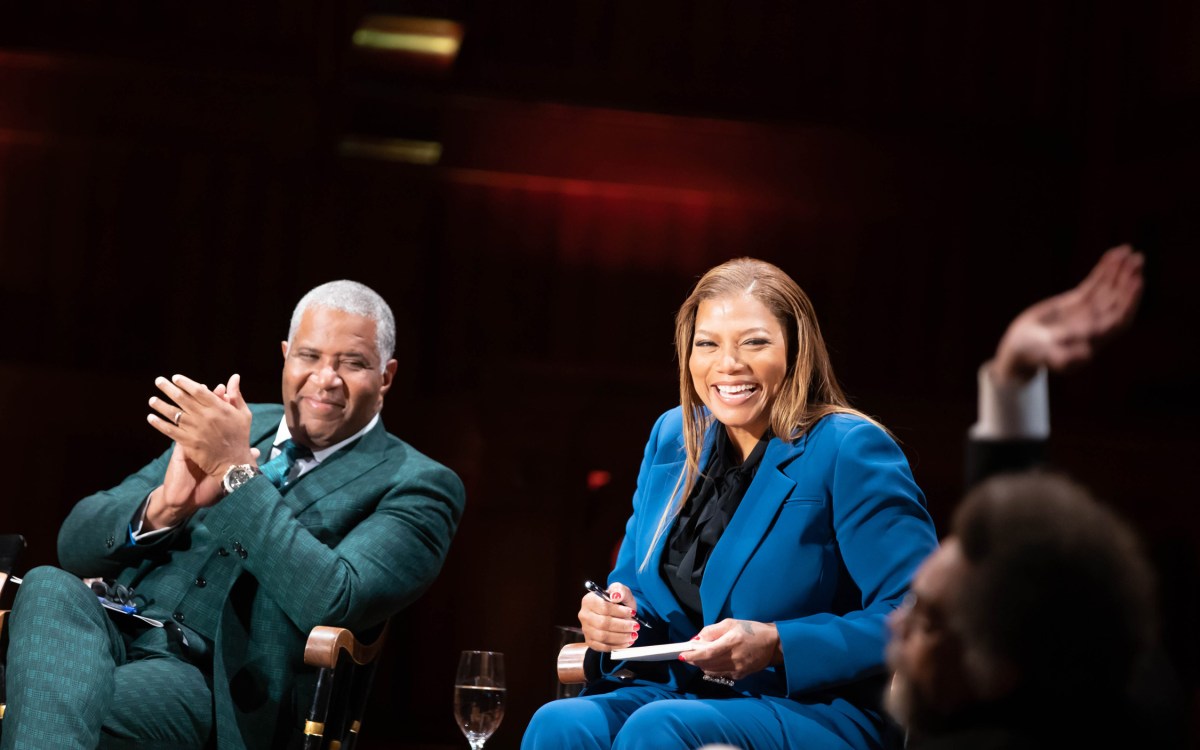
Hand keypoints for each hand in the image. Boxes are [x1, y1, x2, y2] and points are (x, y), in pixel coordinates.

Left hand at [147, 373, 254, 478]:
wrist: (234, 462)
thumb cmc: (240, 436)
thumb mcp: (243, 413)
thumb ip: (236, 395)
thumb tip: (234, 376)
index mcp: (219, 407)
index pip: (198, 390)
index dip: (185, 383)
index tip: (175, 377)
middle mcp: (205, 416)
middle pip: (182, 398)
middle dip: (168, 388)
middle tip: (159, 381)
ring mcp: (196, 429)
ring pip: (174, 413)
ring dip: (160, 405)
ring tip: (152, 399)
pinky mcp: (189, 442)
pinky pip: (170, 430)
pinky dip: (159, 424)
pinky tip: (151, 418)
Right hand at [577, 581, 640, 651]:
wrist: (617, 613)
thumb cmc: (618, 601)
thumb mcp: (621, 591)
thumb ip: (619, 590)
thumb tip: (616, 596)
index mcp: (589, 600)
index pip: (603, 608)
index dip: (619, 612)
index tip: (633, 613)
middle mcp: (584, 615)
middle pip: (603, 624)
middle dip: (622, 626)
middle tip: (636, 626)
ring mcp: (586, 629)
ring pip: (603, 636)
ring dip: (621, 637)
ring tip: (634, 635)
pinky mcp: (590, 641)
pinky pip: (602, 647)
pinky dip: (617, 646)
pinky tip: (627, 642)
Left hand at [680, 618, 780, 679]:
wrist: (773, 644)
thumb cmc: (752, 630)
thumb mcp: (731, 623)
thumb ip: (712, 631)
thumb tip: (697, 639)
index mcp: (732, 642)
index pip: (707, 653)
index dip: (692, 656)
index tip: (682, 655)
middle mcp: (734, 658)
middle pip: (707, 664)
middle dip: (694, 660)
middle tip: (687, 655)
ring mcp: (738, 669)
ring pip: (712, 671)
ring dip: (702, 665)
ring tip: (699, 658)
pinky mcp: (740, 675)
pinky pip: (720, 674)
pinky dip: (712, 669)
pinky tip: (712, 662)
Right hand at [992, 244, 1143, 385]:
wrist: (1020, 347)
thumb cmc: (1032, 355)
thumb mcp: (1045, 356)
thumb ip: (1064, 358)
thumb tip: (1086, 354)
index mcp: (1094, 338)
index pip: (1118, 317)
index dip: (1129, 300)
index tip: (1137, 281)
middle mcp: (1096, 323)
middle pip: (1118, 299)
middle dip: (1128, 279)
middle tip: (1137, 258)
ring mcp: (1088, 311)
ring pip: (1109, 288)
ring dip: (1120, 270)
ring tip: (1128, 250)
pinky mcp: (1077, 301)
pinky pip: (1095, 283)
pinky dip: (1104, 269)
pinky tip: (1113, 255)